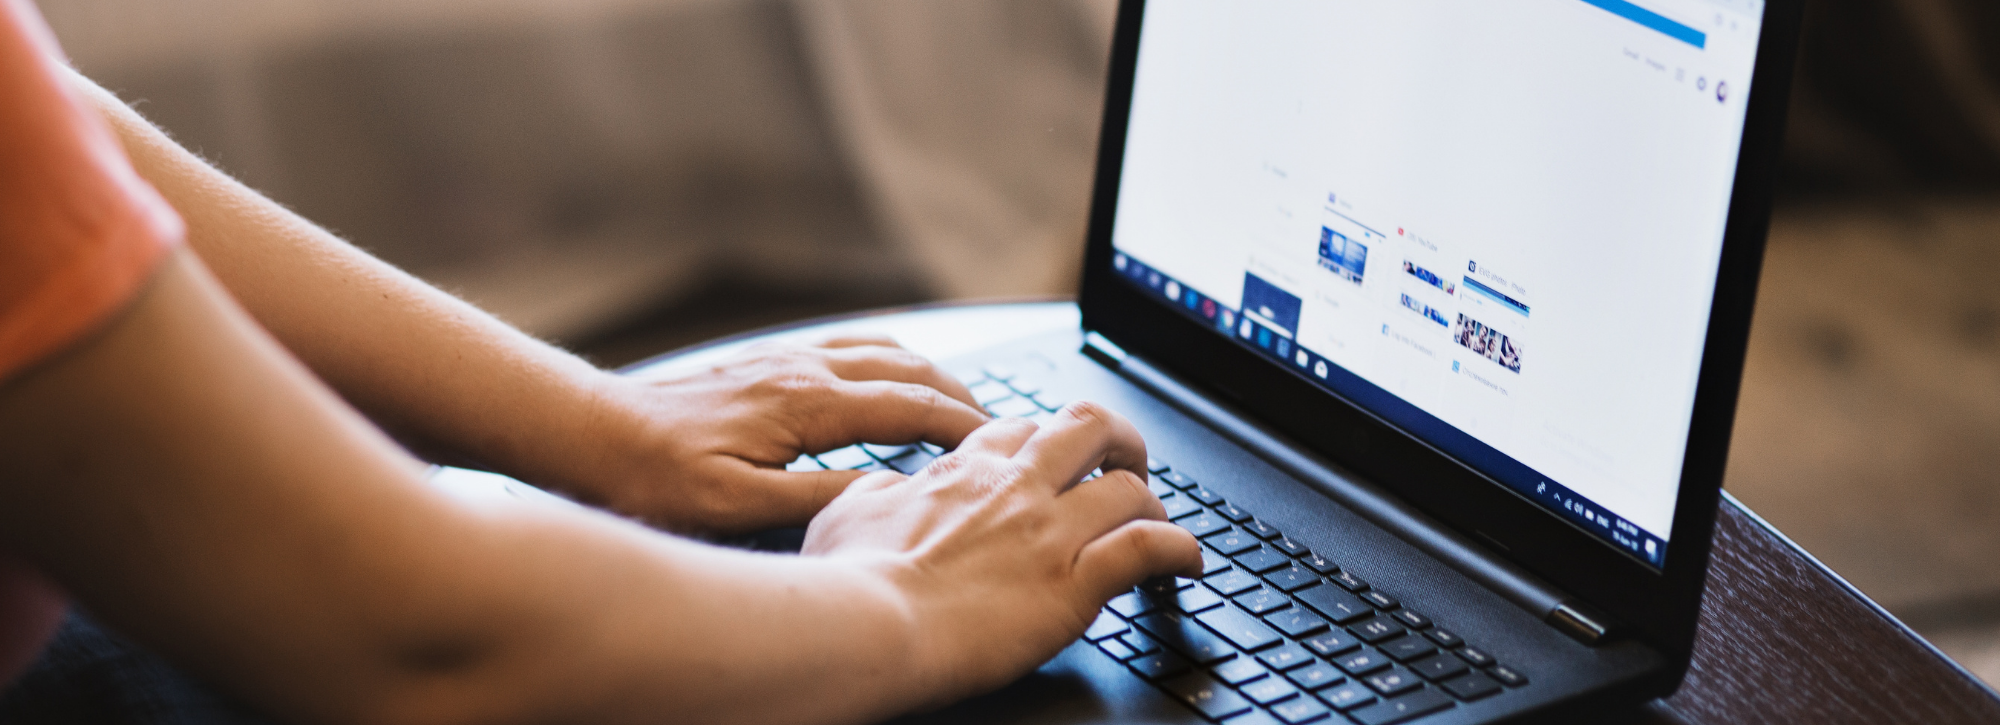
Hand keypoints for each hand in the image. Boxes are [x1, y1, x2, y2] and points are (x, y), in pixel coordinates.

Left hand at [575, 335, 990, 535]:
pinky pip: (848, 347)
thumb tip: (892, 492)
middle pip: (910, 368)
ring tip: (959, 403)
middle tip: (999, 428)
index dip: (966, 427)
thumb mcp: (743, 507)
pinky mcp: (766, 361)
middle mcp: (803, 368)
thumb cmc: (654, 478)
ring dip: (929, 373)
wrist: (590, 433)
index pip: (913, 406)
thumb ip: (824, 497)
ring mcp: (785, 358)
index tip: (1004, 447)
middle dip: (962, 394)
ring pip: (882, 349)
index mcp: (808, 403)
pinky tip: (889, 378)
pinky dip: (889, 360)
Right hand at [801, 403, 1204, 706]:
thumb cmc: (845, 581)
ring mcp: (1049, 532)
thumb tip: (888, 488)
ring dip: (1151, 504)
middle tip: (1126, 463)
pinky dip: (1180, 552)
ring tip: (1157, 522)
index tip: (1051, 461)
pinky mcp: (1075, 582)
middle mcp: (1014, 489)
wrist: (865, 625)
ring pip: (1129, 487)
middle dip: (1117, 441)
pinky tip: (1186, 565)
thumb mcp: (845, 514)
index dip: (1043, 442)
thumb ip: (878, 493)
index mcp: (962, 472)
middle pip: (1088, 428)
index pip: (1019, 430)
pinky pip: (1150, 548)